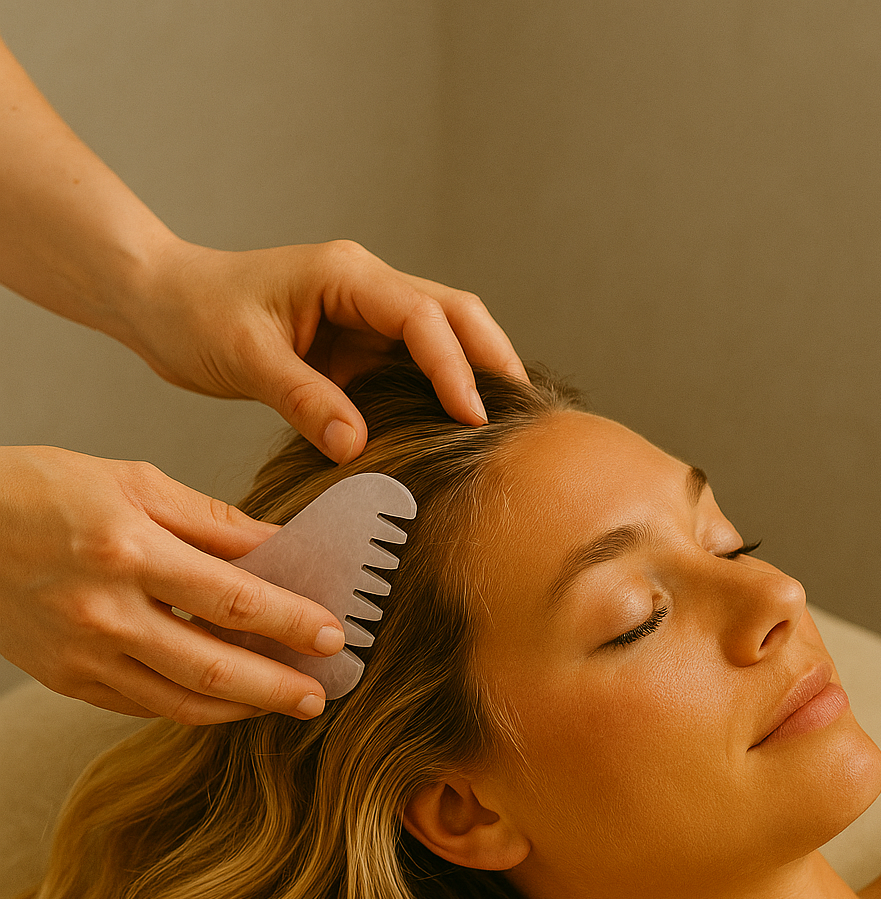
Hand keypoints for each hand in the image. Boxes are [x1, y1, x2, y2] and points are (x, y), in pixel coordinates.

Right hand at [0, 445, 347, 723]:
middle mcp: (105, 612)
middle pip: (213, 667)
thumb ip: (215, 521)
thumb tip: (286, 546)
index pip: (231, 598)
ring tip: (285, 703)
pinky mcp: (68, 681)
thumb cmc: (45, 492)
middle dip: (278, 686)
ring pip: (180, 702)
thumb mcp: (134, 482)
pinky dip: (193, 707)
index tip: (332, 634)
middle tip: (323, 694)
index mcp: (127, 550)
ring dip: (243, 708)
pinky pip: (145, 706)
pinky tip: (228, 700)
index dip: (290, 621)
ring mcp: (83, 655)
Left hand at [121, 238, 528, 460]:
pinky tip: (456, 431)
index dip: (453, 367)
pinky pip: (413, 366)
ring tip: (506, 426)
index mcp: (346, 274)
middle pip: (455, 313)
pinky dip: (441, 392)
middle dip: (492, 359)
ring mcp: (366, 314)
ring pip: (444, 336)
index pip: (422, 316)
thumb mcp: (244, 358)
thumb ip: (302, 400)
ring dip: (475, 373)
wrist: (161, 302)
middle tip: (522, 415)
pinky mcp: (357, 345)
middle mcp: (366, 286)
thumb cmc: (194, 316)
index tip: (472, 417)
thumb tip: (357, 447)